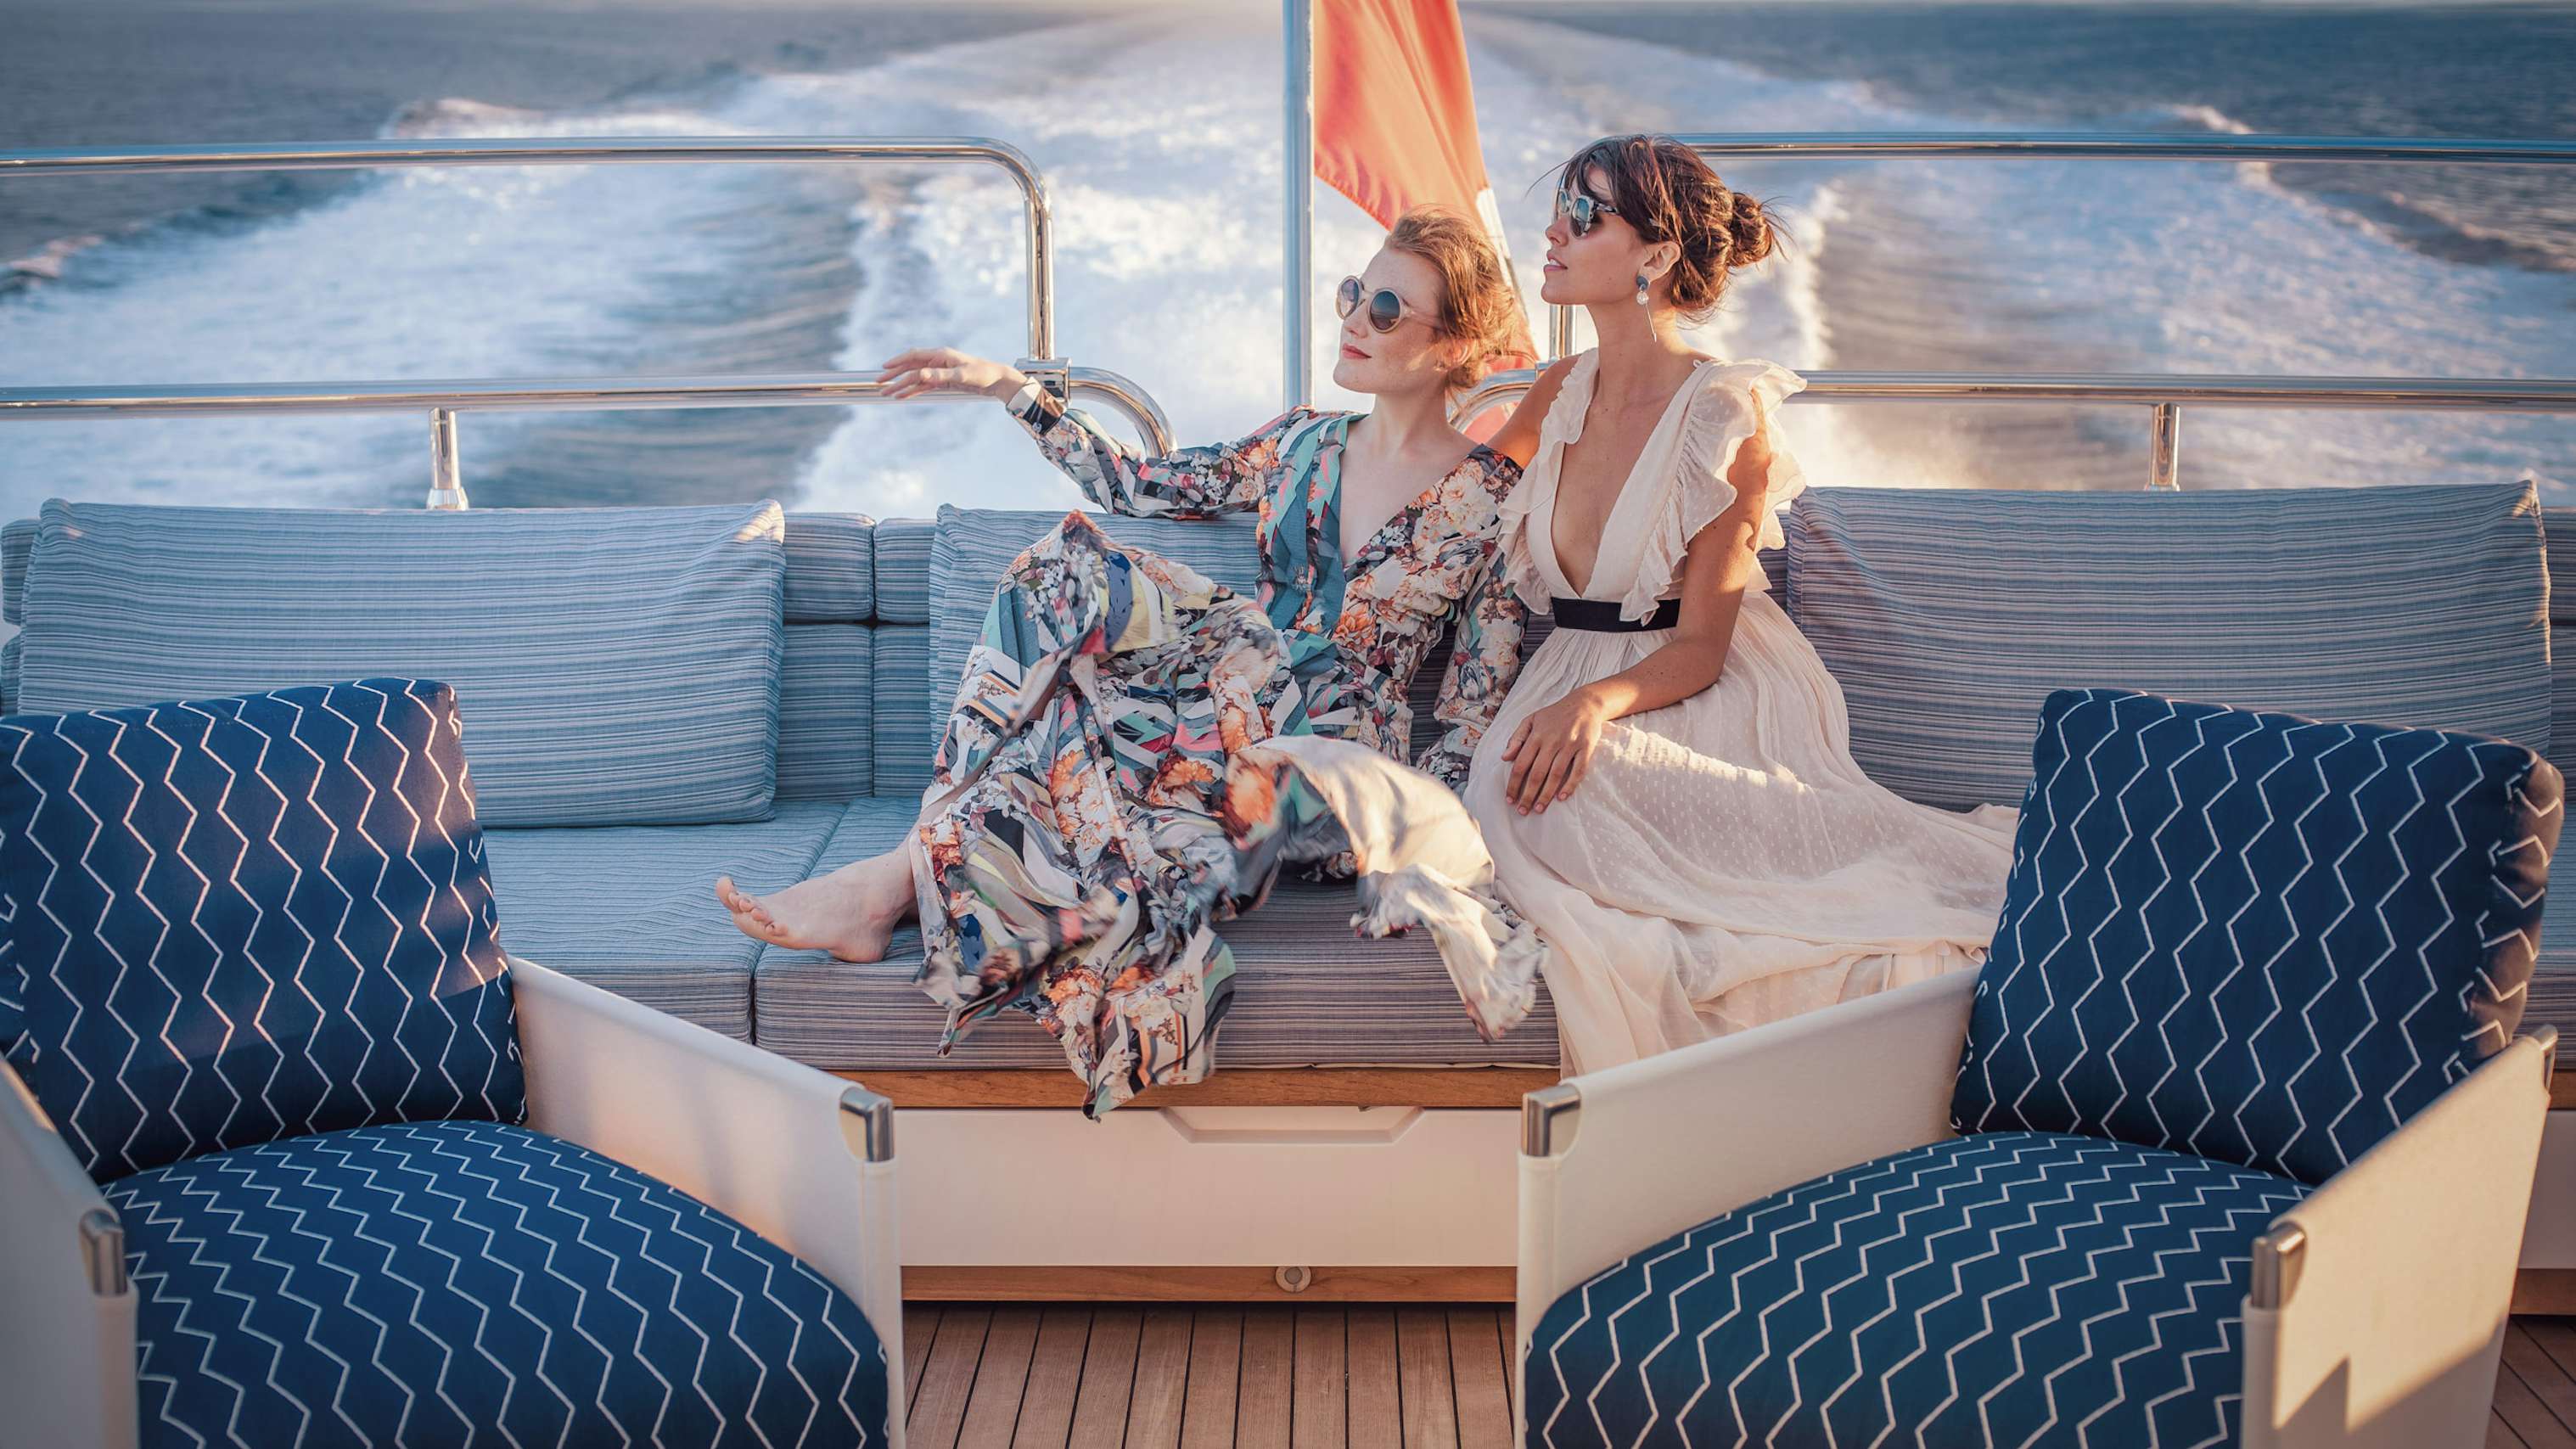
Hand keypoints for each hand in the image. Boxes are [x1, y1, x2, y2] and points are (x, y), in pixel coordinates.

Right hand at [877, 347, 1025, 402]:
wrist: (996, 381)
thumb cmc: (982, 373)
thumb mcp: (961, 375)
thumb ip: (940, 375)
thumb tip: (921, 373)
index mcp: (940, 354)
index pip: (914, 356)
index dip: (898, 361)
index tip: (884, 368)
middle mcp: (937, 361)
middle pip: (910, 367)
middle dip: (894, 375)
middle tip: (879, 383)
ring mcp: (938, 372)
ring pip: (915, 378)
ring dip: (901, 385)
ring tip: (886, 393)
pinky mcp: (942, 382)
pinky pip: (924, 386)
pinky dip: (912, 391)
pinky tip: (902, 396)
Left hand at [1500, 688, 1610, 813]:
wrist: (1585, 703)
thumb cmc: (1554, 714)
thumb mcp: (1531, 720)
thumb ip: (1516, 738)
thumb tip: (1504, 758)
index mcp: (1536, 736)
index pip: (1521, 764)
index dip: (1514, 784)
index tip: (1509, 799)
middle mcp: (1552, 741)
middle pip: (1537, 773)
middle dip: (1528, 795)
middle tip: (1522, 811)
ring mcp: (1570, 745)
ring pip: (1556, 774)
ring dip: (1546, 794)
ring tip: (1538, 809)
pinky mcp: (1586, 748)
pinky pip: (1579, 770)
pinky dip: (1570, 784)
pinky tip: (1562, 797)